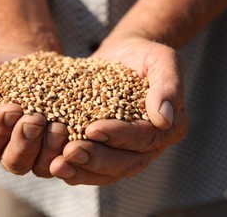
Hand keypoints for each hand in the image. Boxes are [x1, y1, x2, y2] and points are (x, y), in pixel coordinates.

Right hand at [0, 53, 68, 176]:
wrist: (28, 64)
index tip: (12, 108)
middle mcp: (9, 153)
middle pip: (14, 161)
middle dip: (24, 141)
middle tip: (35, 119)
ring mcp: (37, 154)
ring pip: (40, 166)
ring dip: (49, 148)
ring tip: (58, 126)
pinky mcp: (59, 148)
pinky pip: (65, 157)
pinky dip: (70, 147)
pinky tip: (75, 132)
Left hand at [49, 33, 188, 184]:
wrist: (124, 55)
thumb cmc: (143, 55)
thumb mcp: (161, 60)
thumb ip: (168, 85)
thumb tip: (164, 118)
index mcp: (170, 126)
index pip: (146, 138)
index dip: (120, 136)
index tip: (92, 129)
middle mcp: (152, 145)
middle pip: (127, 163)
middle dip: (98, 159)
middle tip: (71, 152)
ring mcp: (129, 151)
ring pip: (109, 172)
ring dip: (83, 171)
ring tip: (58, 166)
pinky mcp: (109, 150)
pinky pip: (95, 170)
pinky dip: (77, 171)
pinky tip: (56, 166)